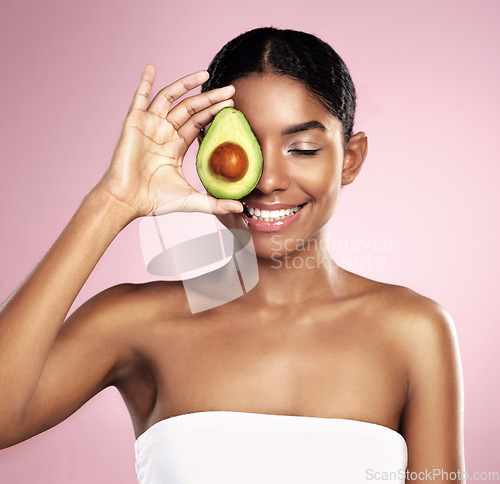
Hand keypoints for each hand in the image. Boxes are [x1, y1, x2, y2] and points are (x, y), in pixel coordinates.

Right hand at [97, 65, 242, 217]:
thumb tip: (240, 208)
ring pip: (170, 98)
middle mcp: (164, 132)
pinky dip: (144, 82)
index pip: (199, 123)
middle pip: (190, 108)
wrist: (127, 200)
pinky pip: (140, 98)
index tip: (231, 105)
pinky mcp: (134, 123)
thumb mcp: (190, 200)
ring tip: (205, 74)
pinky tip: (151, 67)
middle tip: (230, 90)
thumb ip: (215, 203)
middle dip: (210, 98)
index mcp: (176, 146)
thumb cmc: (153, 200)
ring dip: (186, 84)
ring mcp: (149, 126)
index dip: (214, 113)